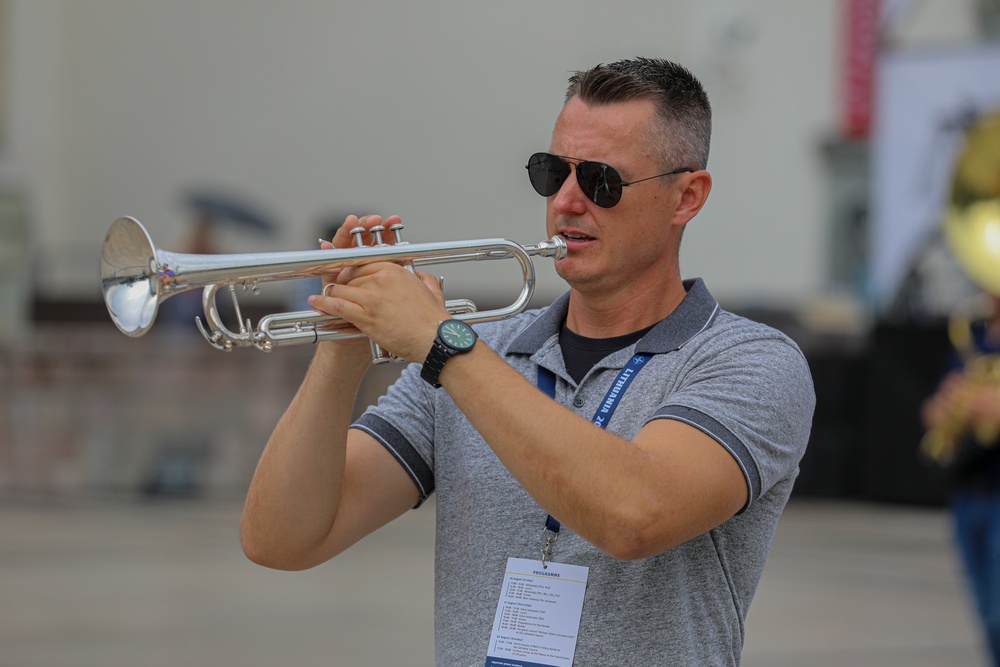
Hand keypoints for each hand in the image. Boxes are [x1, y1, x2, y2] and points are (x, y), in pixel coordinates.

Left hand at [310, 216, 449, 362]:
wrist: (435, 340)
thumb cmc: (434, 319)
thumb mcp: (432, 290)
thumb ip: (424, 278)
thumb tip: (421, 275)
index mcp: (395, 270)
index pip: (364, 263)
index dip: (352, 271)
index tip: (347, 276)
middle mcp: (382, 279)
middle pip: (350, 276)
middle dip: (341, 284)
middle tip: (336, 290)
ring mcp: (373, 297)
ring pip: (342, 289)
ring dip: (331, 294)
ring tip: (323, 298)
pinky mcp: (366, 316)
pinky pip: (337, 305)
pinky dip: (324, 304)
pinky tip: (316, 303)